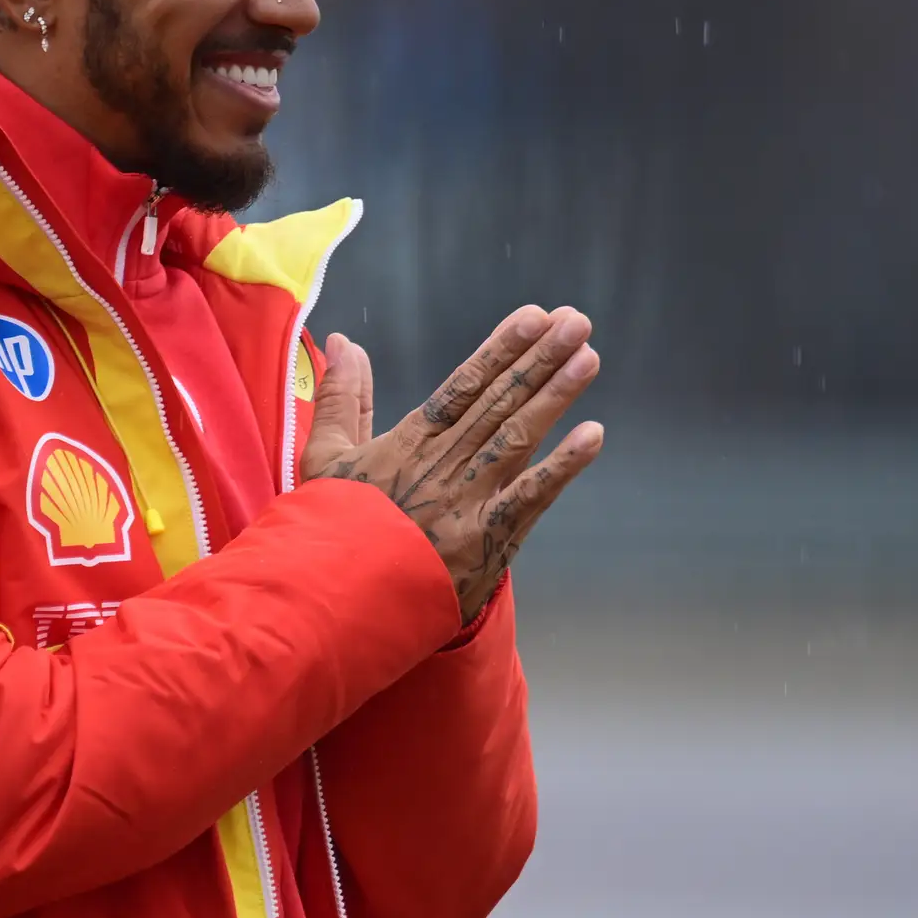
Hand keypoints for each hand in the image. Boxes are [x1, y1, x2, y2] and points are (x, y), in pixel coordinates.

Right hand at [302, 307, 605, 624]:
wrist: (335, 601)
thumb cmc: (332, 529)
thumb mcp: (325, 456)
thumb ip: (342, 396)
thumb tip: (343, 341)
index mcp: (410, 442)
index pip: (464, 385)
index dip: (501, 349)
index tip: (534, 316)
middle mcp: (444, 464)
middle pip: (500, 401)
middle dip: (540, 359)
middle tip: (576, 323)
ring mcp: (468, 501)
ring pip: (519, 436)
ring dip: (556, 396)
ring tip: (588, 357)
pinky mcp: (486, 541)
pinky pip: (530, 498)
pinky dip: (562, 467)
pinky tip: (592, 436)